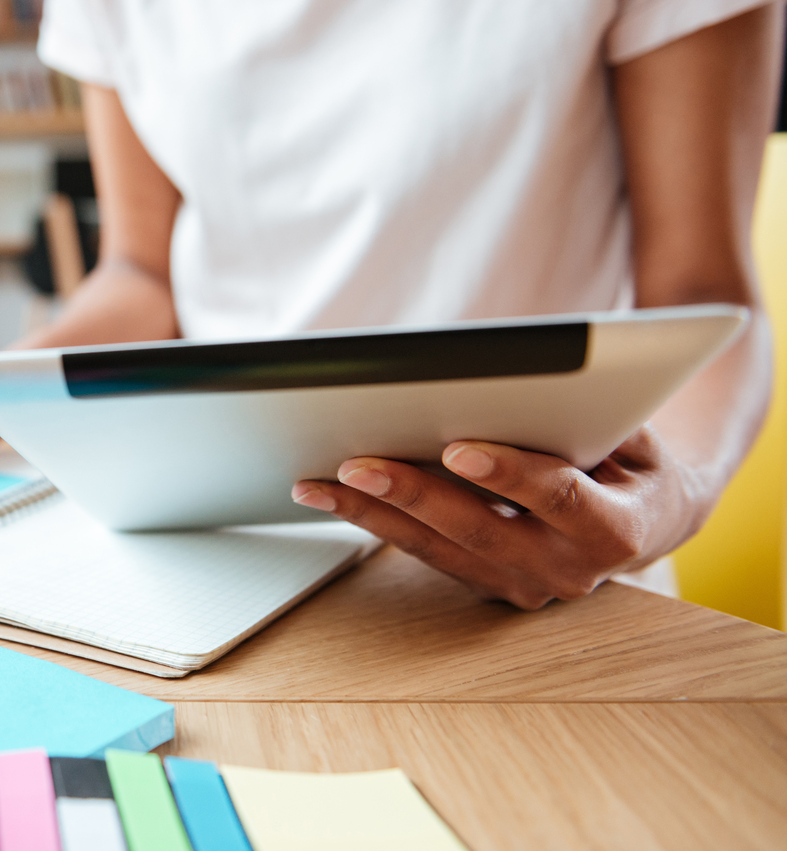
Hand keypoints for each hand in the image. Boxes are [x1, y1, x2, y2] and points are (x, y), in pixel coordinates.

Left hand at [290, 428, 694, 608]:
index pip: (559, 498)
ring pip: (437, 549)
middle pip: (479, 531)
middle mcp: (567, 570)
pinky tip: (329, 496)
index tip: (458, 449)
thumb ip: (587, 415)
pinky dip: (373, 524)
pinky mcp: (486, 585)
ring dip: (372, 515)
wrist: (648, 516)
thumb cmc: (633, 457)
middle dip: (413, 496)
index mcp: (616, 529)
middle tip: (356, 466)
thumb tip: (524, 379)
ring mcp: (523, 586)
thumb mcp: (633, 431)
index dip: (508, 475)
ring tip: (317, 484)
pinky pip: (424, 553)